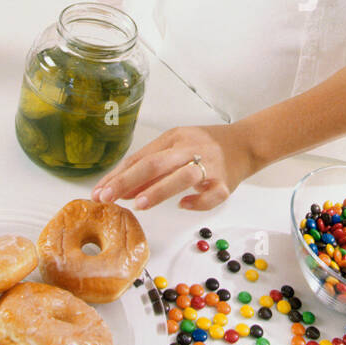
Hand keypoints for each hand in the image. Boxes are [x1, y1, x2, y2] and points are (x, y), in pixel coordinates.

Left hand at [91, 123, 257, 211]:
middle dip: (129, 181)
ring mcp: (209, 165)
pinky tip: (184, 205)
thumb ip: (150, 167)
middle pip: (155, 163)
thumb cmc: (205, 146)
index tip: (99, 191)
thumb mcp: (175, 148)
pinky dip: (198, 201)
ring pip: (182, 176)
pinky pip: (212, 193)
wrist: (246, 143)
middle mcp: (190, 149)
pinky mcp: (225, 182)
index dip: (118, 175)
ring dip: (159, 189)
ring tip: (139, 203)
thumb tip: (120, 189)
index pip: (140, 158)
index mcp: (174, 139)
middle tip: (108, 197)